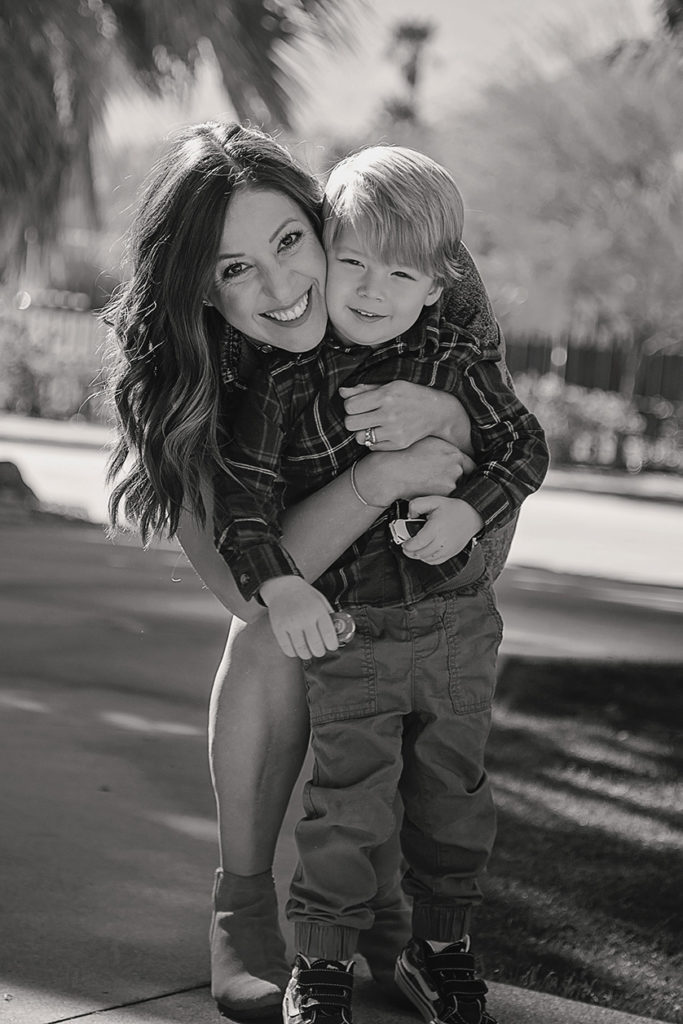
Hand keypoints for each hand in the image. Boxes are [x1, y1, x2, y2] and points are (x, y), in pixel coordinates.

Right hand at [259, 576, 338, 659]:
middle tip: (320, 650)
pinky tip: (297, 649)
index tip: (332, 646)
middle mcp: (304, 618)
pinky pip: (288, 649)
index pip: (328, 635)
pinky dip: (294, 653)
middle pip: (316, 646)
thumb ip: (330, 616)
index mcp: (318, 611)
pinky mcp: (279, 628)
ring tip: (309, 652)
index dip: (332, 645)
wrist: (283, 587)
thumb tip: (340, 633)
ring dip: (308, 654)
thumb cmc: (305, 595)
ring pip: (302, 650)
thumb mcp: (321, 601)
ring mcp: (290, 624)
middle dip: (320, 652)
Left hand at [341, 382, 467, 450]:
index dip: (350, 405)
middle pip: (350, 423)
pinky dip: (373, 440)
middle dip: (352, 419)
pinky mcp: (398, 444)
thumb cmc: (410, 395)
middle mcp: (389, 414)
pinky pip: (371, 446)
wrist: (437, 412)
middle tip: (362, 416)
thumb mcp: (390, 385)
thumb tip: (342, 392)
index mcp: (386, 395)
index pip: (350, 406)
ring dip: (362, 431)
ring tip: (372, 424)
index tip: (358, 404)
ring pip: (358, 437)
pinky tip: (383, 431)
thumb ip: (364, 389)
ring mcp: (394, 432)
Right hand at [357, 437, 475, 506]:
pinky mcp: (443, 494)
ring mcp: (451, 480)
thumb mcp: (428, 442)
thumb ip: (445, 448)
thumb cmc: (403, 455)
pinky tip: (426, 488)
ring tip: (429, 482)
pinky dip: (439, 495)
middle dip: (456, 478)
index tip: (461, 472)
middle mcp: (455, 465)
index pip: (470, 463)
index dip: (465, 468)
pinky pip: (445, 496)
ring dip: (446, 487)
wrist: (391, 472)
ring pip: (455, 487)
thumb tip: (450, 451)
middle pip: (464, 476)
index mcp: (453, 451)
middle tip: (439, 478)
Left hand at [401, 496, 483, 564]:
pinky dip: (427, 559)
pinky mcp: (450, 553)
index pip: (418, 542)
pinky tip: (424, 552)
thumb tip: (409, 515)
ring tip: (413, 549)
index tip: (404, 543)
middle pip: (421, 553)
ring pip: (427, 559)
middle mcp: (442, 540)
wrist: (472, 517)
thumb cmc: (453, 509)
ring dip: (417, 555)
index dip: (408, 545)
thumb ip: (417, 505)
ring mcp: (447, 549)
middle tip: (406, 546)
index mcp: (436, 527)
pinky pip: (435, 561)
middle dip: (410, 551)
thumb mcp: (434, 500)